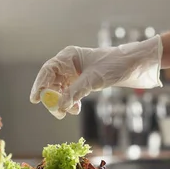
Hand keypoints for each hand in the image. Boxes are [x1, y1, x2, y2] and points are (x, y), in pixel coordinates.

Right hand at [29, 35, 162, 117]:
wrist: (135, 65)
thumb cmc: (114, 65)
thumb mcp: (93, 80)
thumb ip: (74, 93)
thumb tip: (58, 107)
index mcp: (68, 56)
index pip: (47, 71)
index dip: (39, 85)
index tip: (35, 100)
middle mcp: (69, 64)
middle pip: (52, 82)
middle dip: (53, 98)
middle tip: (57, 112)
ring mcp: (76, 73)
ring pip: (60, 90)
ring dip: (63, 102)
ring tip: (70, 111)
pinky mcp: (83, 81)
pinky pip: (70, 94)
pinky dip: (71, 102)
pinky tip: (76, 108)